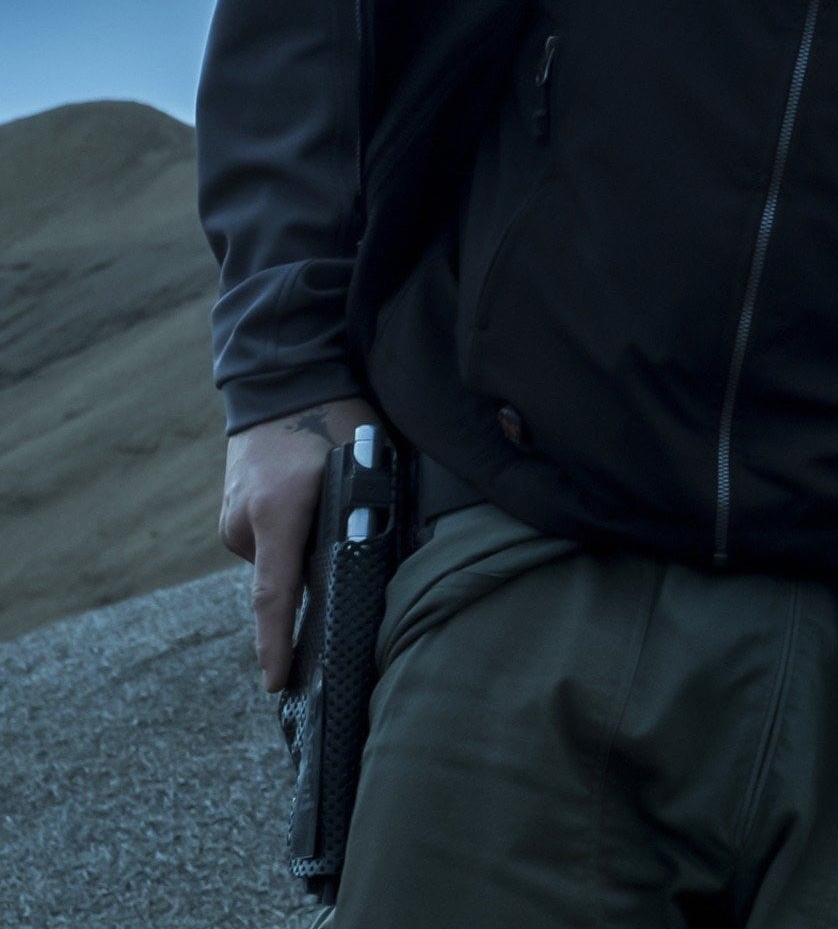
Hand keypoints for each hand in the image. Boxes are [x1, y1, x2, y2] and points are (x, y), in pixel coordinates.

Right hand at [219, 396, 379, 691]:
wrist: (281, 379)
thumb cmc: (337, 418)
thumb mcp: (364, 466)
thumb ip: (363, 516)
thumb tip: (380, 563)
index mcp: (279, 512)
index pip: (275, 595)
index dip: (275, 644)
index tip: (275, 684)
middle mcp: (245, 521)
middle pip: (283, 580)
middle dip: (312, 587)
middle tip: (346, 576)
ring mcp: (232, 517)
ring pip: (278, 559)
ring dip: (305, 554)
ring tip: (332, 519)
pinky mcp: (231, 511)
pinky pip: (267, 542)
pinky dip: (291, 538)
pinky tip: (312, 513)